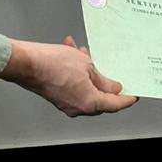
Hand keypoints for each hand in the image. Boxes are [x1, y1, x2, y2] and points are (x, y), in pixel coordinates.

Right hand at [0, 37, 137, 116]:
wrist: (27, 63)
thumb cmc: (53, 64)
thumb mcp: (86, 65)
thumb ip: (103, 78)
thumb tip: (112, 87)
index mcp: (90, 103)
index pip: (115, 104)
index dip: (127, 99)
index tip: (134, 95)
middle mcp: (78, 108)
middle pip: (101, 98)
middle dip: (106, 81)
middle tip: (113, 70)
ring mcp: (67, 103)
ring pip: (86, 88)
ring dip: (89, 72)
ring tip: (86, 54)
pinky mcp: (58, 96)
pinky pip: (74, 85)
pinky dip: (77, 72)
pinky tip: (74, 53)